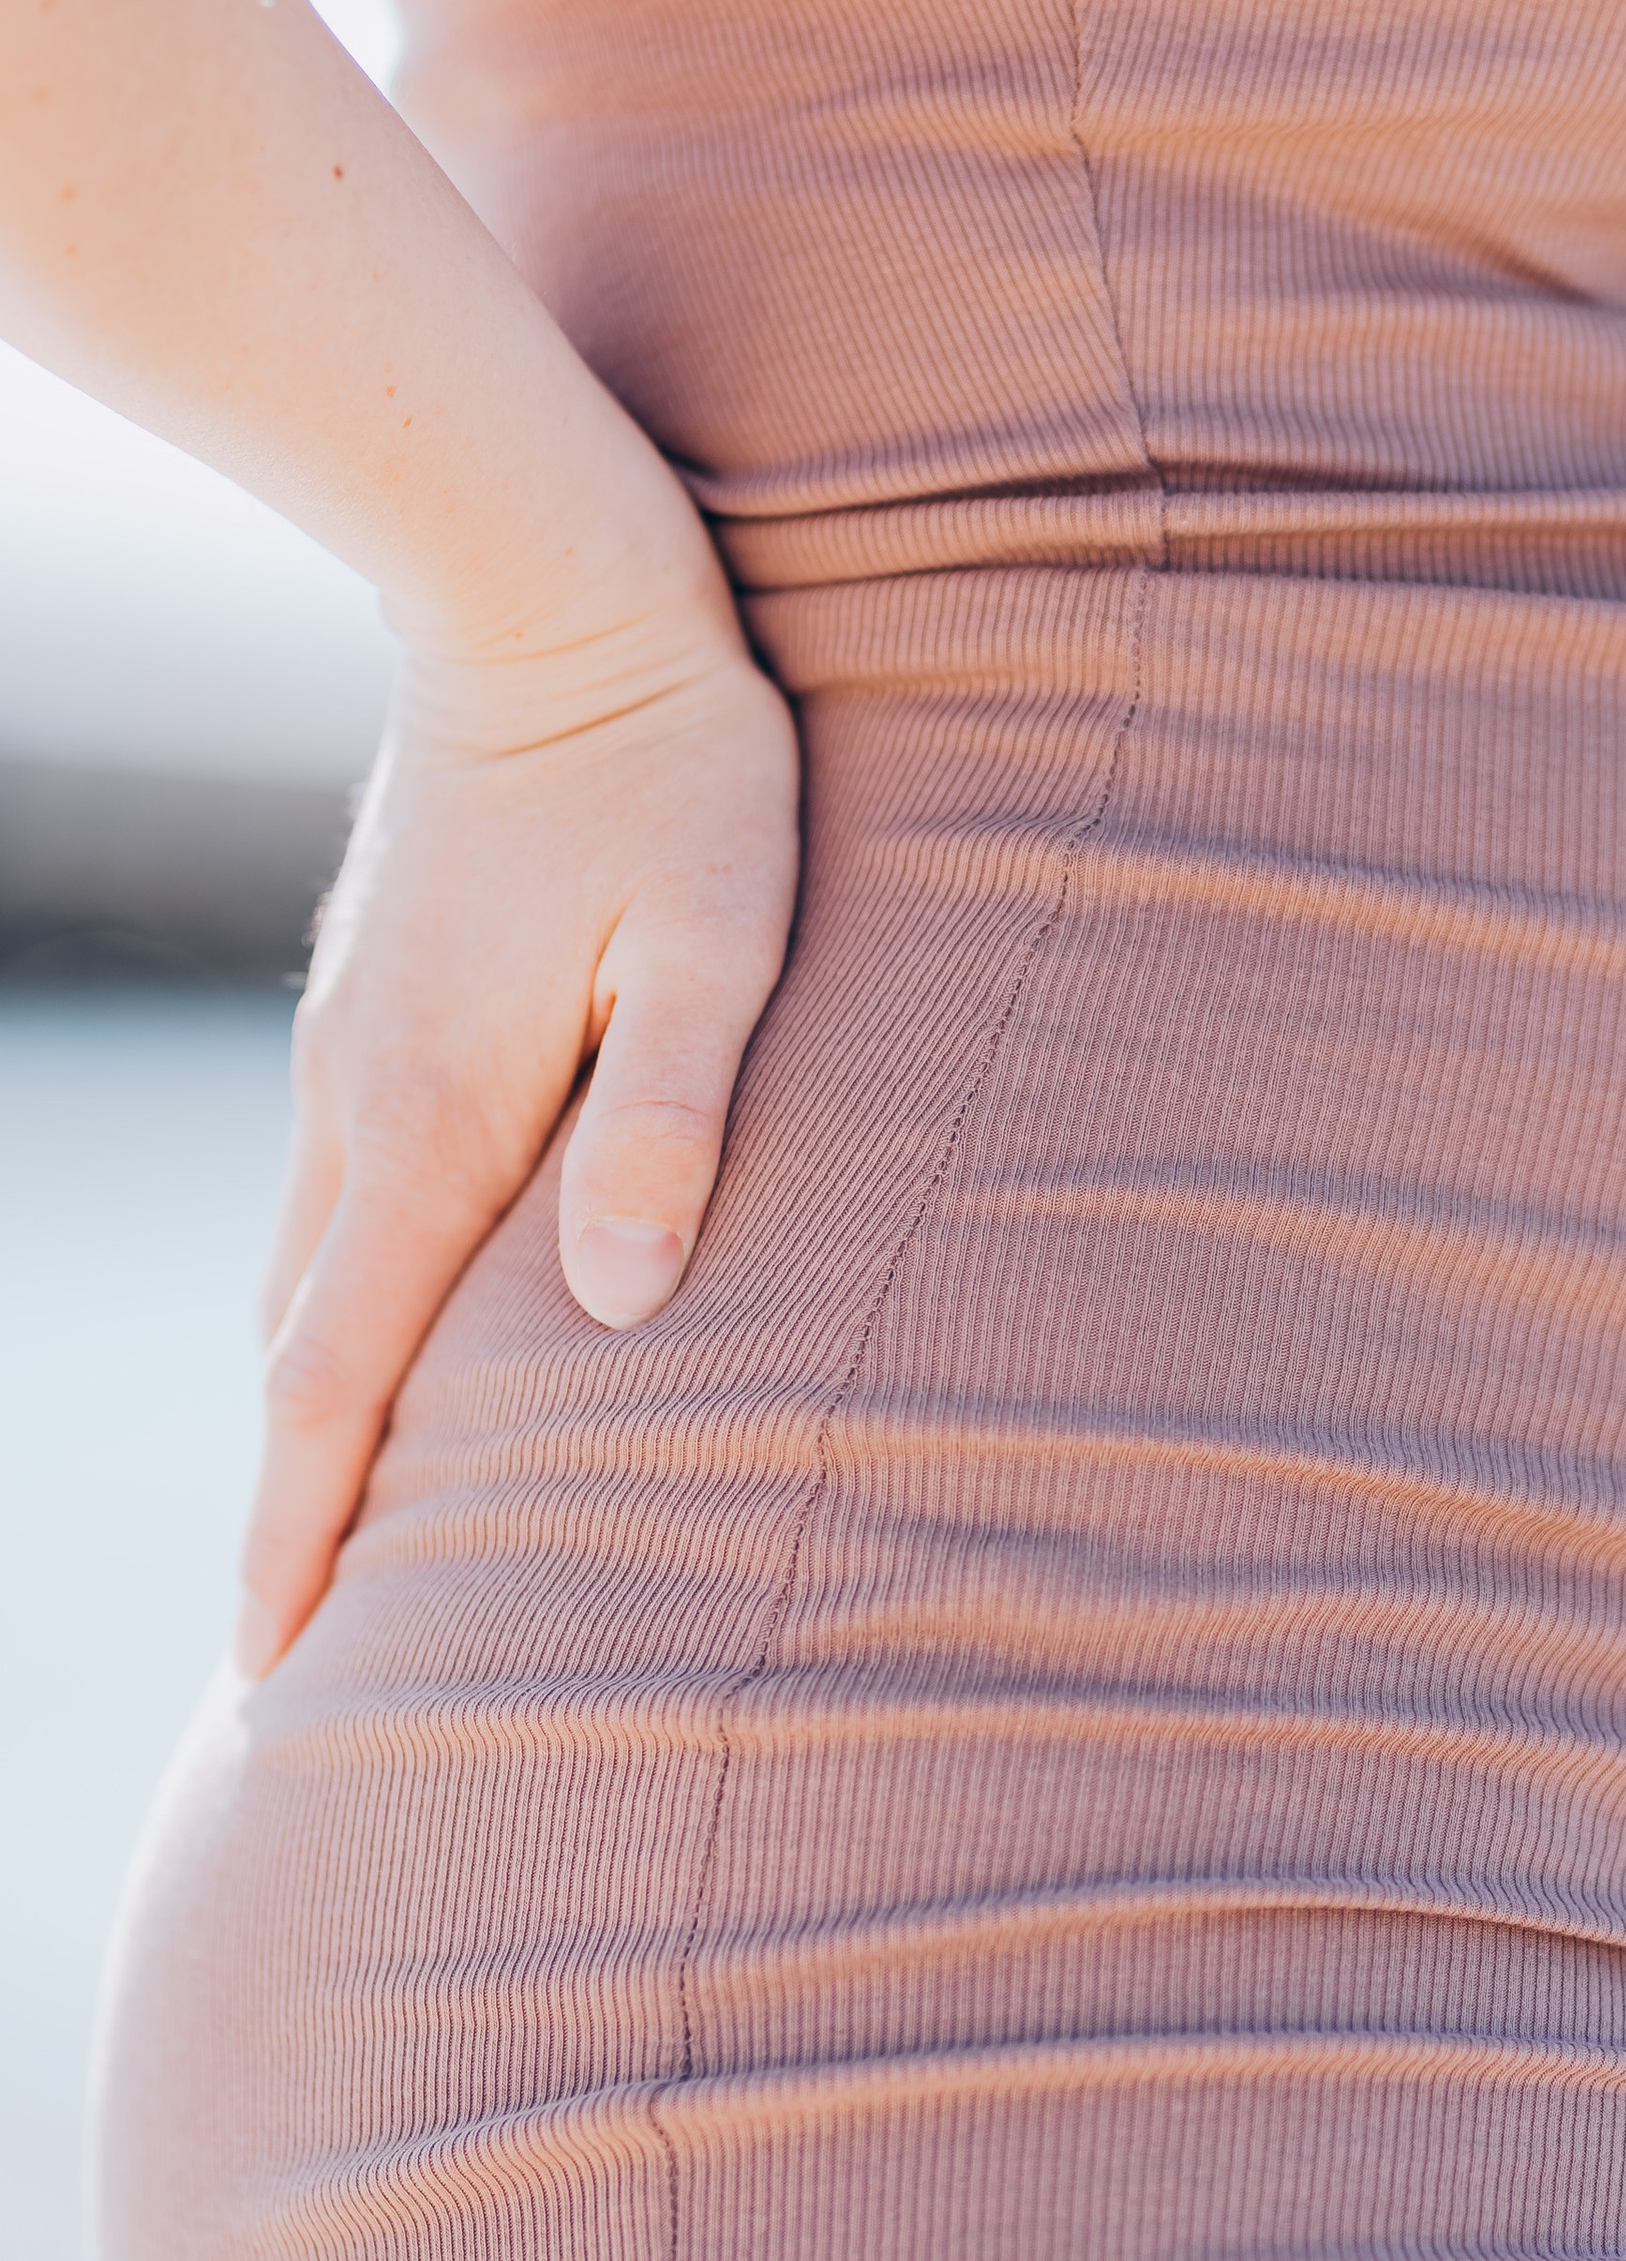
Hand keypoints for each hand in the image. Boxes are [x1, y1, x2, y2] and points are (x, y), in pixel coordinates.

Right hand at [236, 600, 799, 1679]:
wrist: (541, 586)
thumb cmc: (675, 765)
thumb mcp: (721, 939)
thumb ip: (673, 1121)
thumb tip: (618, 1308)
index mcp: (438, 1120)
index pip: (340, 1379)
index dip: (303, 1533)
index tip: (270, 1674)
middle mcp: (361, 1104)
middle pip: (298, 1355)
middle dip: (291, 1506)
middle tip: (293, 1661)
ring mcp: (347, 1050)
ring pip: (306, 1275)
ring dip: (310, 1407)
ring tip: (333, 1524)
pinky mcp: (368, 1001)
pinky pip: (333, 1200)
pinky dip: (335, 1304)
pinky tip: (383, 1334)